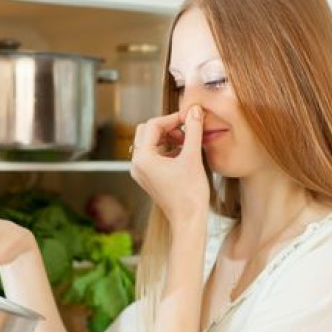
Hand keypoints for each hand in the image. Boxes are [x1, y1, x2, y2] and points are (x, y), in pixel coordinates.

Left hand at [130, 105, 209, 226]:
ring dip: (168, 137)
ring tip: (187, 141)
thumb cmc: (190, 194)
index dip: (172, 118)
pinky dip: (167, 149)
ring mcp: (141, 172)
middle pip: (147, 132)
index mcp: (142, 158)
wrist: (189, 221)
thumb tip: (194, 110)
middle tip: (186, 128)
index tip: (189, 116)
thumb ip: (193, 130)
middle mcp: (137, 164)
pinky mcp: (149, 178)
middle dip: (167, 126)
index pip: (153, 125)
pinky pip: (154, 155)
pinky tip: (184, 152)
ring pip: (150, 142)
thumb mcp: (192, 157)